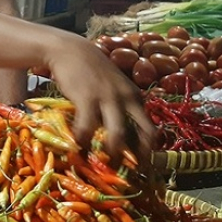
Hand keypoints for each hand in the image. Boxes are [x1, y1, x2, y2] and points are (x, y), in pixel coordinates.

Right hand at [45, 36, 155, 164]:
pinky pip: (87, 127)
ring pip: (117, 135)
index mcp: (136, 97)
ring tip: (99, 163)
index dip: (147, 151)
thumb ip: (121, 106)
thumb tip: (122, 136)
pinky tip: (77, 144)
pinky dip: (83, 140)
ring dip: (110, 154)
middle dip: (137, 157)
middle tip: (125, 171)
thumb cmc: (92, 71)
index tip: (139, 166)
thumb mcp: (115, 86)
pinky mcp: (87, 98)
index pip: (150, 129)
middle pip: (143, 134)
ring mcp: (108, 98)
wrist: (70, 50)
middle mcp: (127, 98)